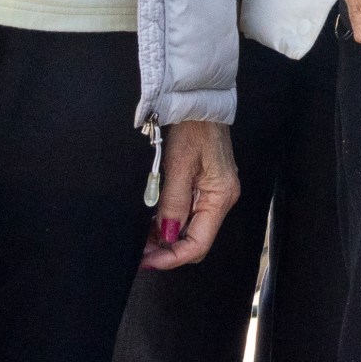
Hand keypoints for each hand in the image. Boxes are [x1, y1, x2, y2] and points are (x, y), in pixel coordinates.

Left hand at [144, 119, 237, 269]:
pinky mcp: (206, 185)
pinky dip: (170, 222)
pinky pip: (189, 213)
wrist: (200, 100)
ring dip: (166, 237)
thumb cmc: (193, 127)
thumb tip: (167, 236)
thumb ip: (173, 203)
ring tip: (141, 240)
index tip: (147, 261)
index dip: (172, 257)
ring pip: (190, 228)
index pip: (198, 244)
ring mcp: (214, 192)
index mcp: (220, 196)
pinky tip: (152, 222)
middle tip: (139, 253)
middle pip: (195, 239)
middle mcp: (221, 198)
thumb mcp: (178, 165)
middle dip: (168, 250)